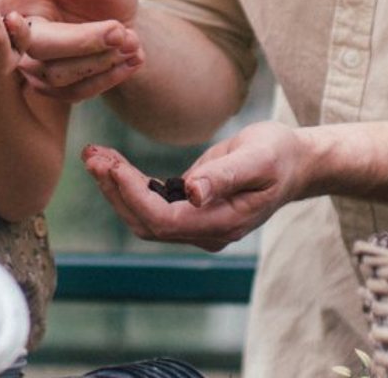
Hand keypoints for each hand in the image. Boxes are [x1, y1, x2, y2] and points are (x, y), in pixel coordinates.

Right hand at [8, 16, 141, 103]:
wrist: (121, 9)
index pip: (0, 16)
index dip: (7, 24)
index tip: (16, 20)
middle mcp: (17, 33)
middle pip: (37, 49)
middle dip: (83, 44)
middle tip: (121, 31)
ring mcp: (33, 62)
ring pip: (56, 77)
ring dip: (101, 62)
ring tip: (132, 40)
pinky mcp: (53, 85)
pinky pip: (75, 92)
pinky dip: (109, 78)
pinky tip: (134, 59)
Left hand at [78, 121, 309, 251]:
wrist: (296, 162)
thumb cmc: (280, 155)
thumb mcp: (258, 158)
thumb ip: (224, 175)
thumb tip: (193, 192)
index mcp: (222, 223)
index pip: (164, 220)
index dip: (134, 196)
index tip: (113, 165)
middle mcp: (205, 232)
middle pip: (146, 222)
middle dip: (115, 190)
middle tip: (91, 154)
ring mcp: (197, 225)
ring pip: (143, 217)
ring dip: (115, 187)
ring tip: (95, 154)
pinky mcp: (190, 210)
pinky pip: (151, 205)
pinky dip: (128, 184)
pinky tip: (112, 162)